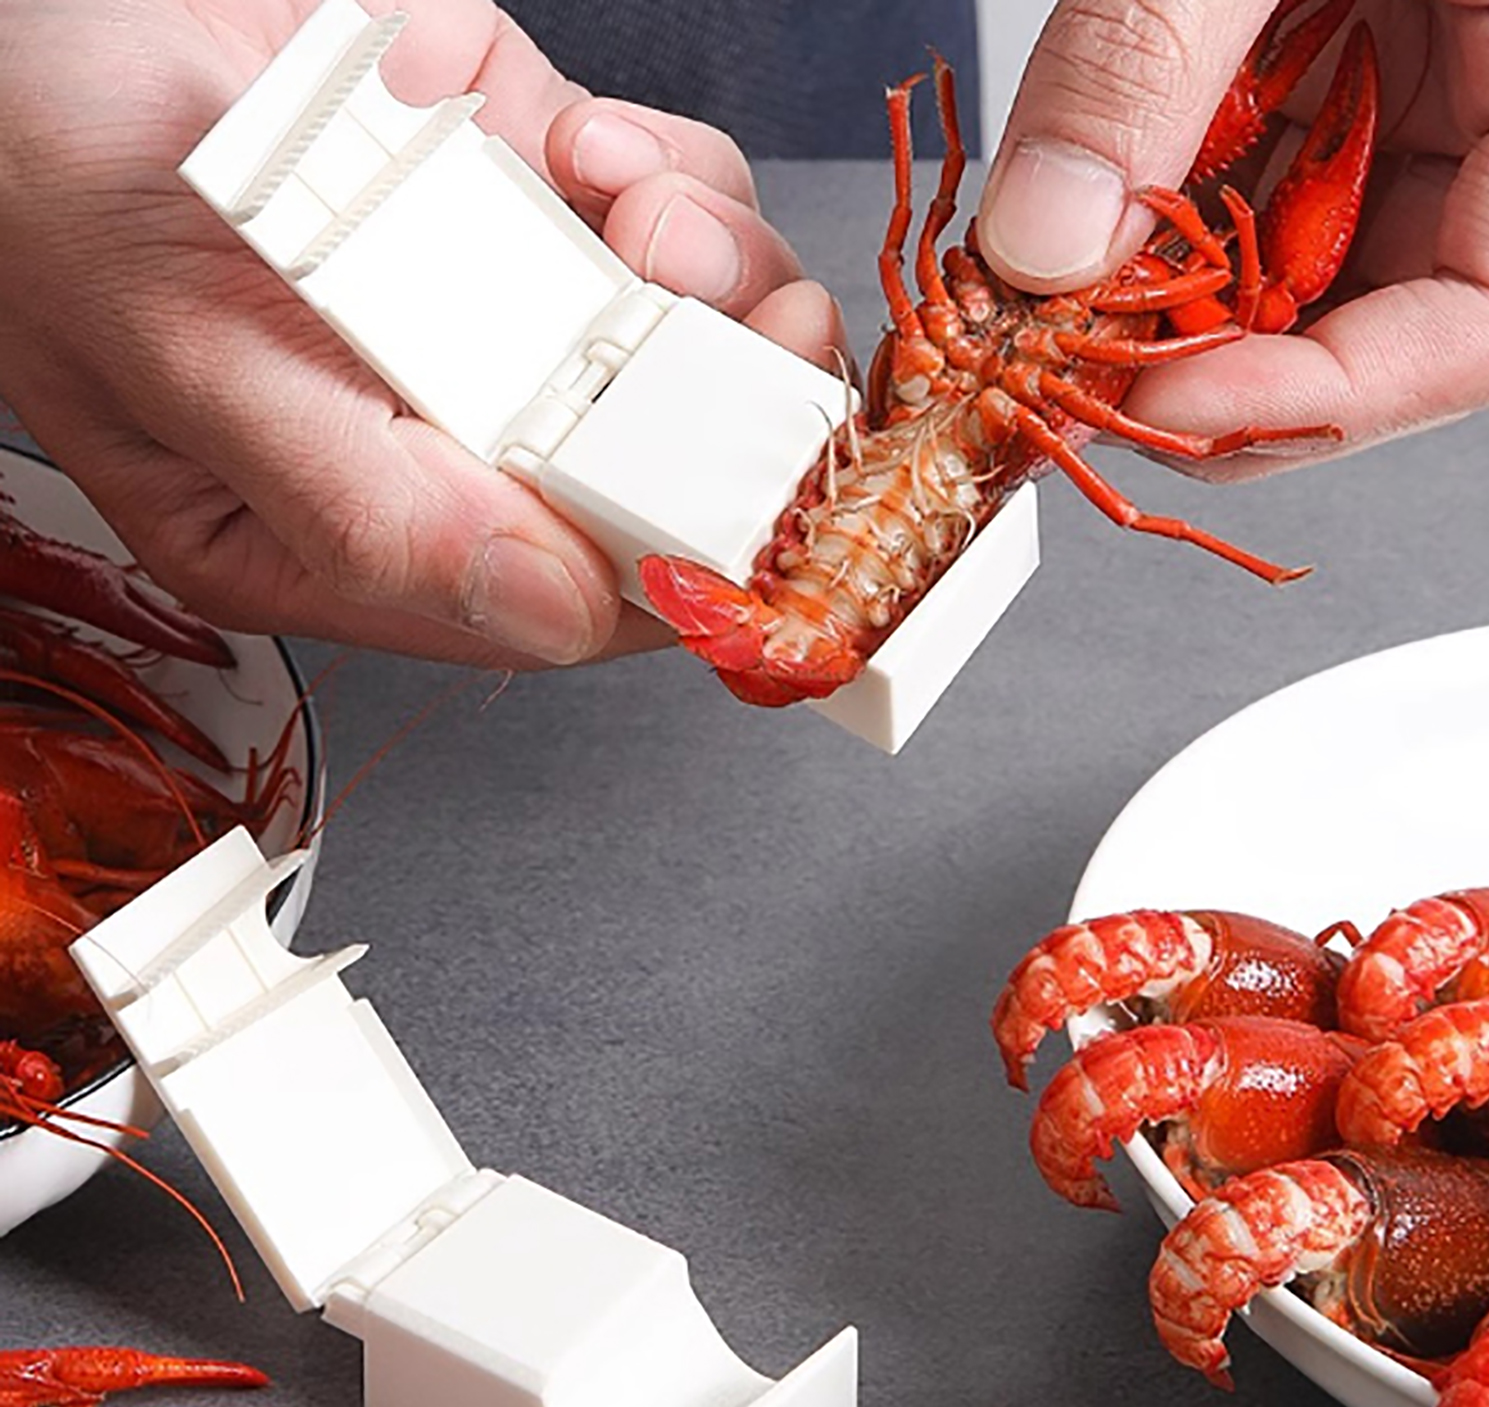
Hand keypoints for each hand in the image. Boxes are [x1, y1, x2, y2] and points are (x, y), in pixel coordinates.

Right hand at [0, 0, 845, 663]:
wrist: (40, 16)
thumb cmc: (52, 185)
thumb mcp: (182, 359)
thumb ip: (367, 504)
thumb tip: (551, 613)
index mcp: (362, 537)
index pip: (565, 599)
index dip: (680, 563)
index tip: (745, 501)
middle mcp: (451, 440)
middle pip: (662, 472)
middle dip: (743, 407)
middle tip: (764, 334)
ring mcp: (499, 317)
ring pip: (689, 337)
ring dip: (715, 271)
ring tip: (643, 214)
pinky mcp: (523, 200)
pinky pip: (660, 209)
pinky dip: (664, 172)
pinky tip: (589, 149)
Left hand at [975, 0, 1488, 473]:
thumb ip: (1144, 60)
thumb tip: (1043, 245)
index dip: (1332, 399)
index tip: (1173, 406)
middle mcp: (1482, 92)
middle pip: (1381, 326)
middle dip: (1223, 371)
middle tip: (1081, 380)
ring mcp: (1394, 91)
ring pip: (1293, 279)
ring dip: (1171, 319)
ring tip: (1061, 311)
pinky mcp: (1308, 71)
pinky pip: (1235, 197)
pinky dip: (1148, 236)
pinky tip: (1079, 230)